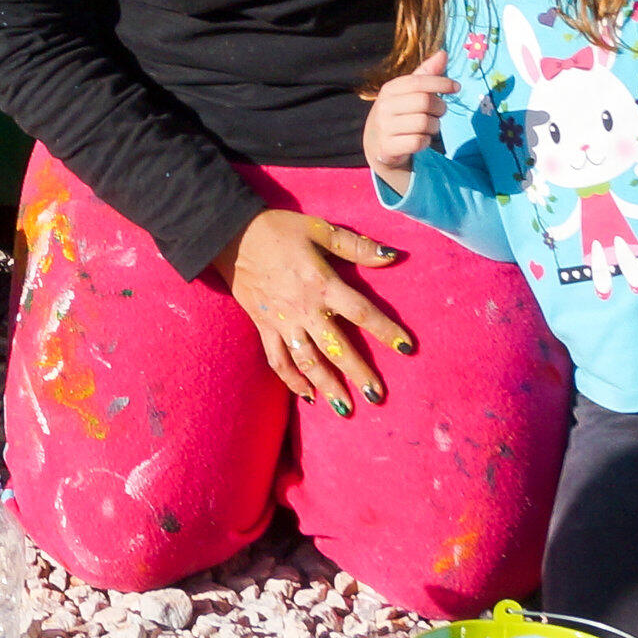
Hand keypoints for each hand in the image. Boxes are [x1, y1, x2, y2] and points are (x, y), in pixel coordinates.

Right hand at [212, 206, 410, 414]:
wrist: (229, 234)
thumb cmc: (278, 229)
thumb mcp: (319, 229)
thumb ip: (356, 246)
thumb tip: (393, 256)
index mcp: (322, 284)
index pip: (361, 312)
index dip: (385, 330)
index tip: (407, 348)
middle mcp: (305, 308)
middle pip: (337, 347)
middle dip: (358, 373)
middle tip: (377, 396)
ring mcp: (282, 321)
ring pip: (307, 360)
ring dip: (327, 385)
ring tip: (346, 408)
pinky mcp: (264, 326)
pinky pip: (277, 359)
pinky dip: (291, 379)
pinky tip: (307, 395)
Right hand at [362, 52, 454, 190]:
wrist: (376, 145)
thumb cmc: (398, 113)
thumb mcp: (408, 93)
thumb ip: (426, 74)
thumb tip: (443, 53)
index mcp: (390, 89)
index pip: (419, 82)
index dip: (441, 83)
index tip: (456, 87)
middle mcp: (384, 106)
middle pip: (425, 102)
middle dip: (440, 108)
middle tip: (439, 112)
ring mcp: (384, 127)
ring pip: (424, 123)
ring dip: (434, 126)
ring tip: (428, 127)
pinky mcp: (388, 147)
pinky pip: (419, 142)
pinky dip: (426, 141)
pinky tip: (420, 139)